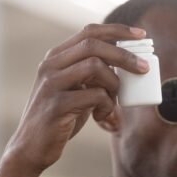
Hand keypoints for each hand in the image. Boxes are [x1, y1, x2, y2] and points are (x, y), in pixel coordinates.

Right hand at [0, 23, 148, 176]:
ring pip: (96, 67)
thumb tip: (131, 67)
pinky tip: (103, 119)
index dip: (118, 30)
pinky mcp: (57, 104)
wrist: (32, 146)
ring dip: (115, 86)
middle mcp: (51, 65)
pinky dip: (107, 107)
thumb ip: (94, 76)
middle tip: (144, 69)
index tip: (142, 34)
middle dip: (125, 55)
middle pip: (94, 45)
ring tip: (113, 105)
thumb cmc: (61, 117)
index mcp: (57, 57)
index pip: (90, 32)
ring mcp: (52, 83)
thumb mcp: (77, 89)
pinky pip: (95, 96)